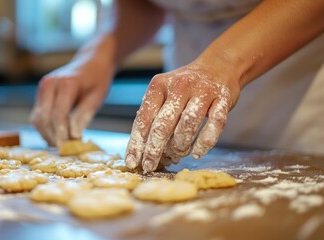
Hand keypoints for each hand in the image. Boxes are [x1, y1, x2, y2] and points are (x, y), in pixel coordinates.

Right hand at [29, 58, 112, 145]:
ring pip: (38, 118)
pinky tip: (56, 136)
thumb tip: (74, 136)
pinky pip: (38, 115)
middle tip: (64, 150)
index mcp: (65, 83)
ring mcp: (42, 87)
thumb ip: (83, 116)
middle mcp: (49, 83)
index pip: (58, 114)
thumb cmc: (97, 80)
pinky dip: (45, 127)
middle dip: (52, 136)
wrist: (91, 62)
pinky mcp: (40, 93)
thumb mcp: (96, 98)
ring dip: (47, 134)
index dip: (61, 133)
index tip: (66, 148)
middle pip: (44, 118)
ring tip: (61, 145)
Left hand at [125, 62, 239, 171]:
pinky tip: (197, 153)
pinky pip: (214, 125)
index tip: (132, 162)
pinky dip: (205, 143)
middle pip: (163, 124)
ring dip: (180, 146)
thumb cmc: (185, 88)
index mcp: (159, 85)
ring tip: (177, 155)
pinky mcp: (224, 98)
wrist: (218, 67)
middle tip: (149, 166)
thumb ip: (153, 116)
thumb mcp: (164, 93)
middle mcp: (180, 86)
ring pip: (188, 125)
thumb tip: (140, 151)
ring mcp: (203, 91)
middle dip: (154, 150)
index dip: (137, 143)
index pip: (144, 118)